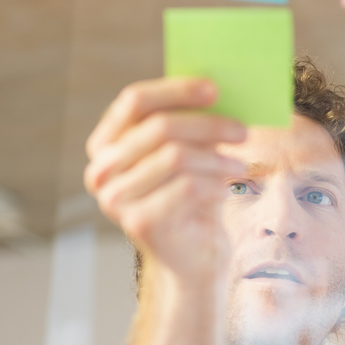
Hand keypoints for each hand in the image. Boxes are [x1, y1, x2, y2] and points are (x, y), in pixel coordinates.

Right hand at [84, 78, 245, 279]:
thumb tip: (217, 89)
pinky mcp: (140, 223)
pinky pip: (187, 188)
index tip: (214, 89)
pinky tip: (226, 190)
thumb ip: (191, 124)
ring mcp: (116, 199)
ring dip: (217, 158)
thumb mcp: (190, 155)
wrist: (192, 255)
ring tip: (240, 165)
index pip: (134, 101)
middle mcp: (101, 170)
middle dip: (208, 125)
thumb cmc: (192, 197)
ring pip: (176, 157)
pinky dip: (214, 184)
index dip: (176, 90)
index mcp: (105, 144)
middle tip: (242, 130)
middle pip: (160, 128)